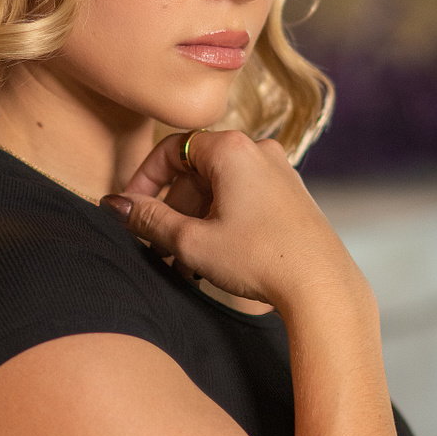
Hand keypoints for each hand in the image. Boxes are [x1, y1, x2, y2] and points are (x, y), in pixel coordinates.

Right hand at [102, 130, 364, 312]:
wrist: (322, 285)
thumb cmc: (259, 259)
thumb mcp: (192, 242)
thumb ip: (149, 219)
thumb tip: (114, 205)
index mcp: (233, 149)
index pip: (172, 150)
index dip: (144, 180)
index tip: (132, 211)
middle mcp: (259, 151)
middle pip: (196, 171)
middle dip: (172, 210)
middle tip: (159, 248)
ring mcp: (280, 173)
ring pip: (220, 189)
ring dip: (195, 221)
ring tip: (185, 264)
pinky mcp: (292, 196)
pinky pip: (243, 199)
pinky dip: (221, 222)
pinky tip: (213, 260)